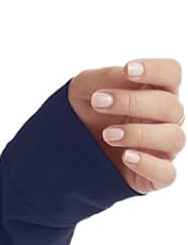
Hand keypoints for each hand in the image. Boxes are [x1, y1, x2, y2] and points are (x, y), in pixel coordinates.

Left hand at [68, 58, 183, 193]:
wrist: (69, 145)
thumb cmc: (88, 111)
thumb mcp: (84, 88)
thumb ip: (105, 77)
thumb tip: (125, 73)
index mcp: (154, 90)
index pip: (171, 73)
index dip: (156, 69)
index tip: (128, 69)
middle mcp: (166, 118)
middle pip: (170, 106)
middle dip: (133, 102)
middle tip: (99, 102)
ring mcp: (163, 147)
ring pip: (174, 138)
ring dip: (139, 133)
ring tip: (107, 134)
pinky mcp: (155, 175)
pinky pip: (167, 173)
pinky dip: (148, 165)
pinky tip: (126, 156)